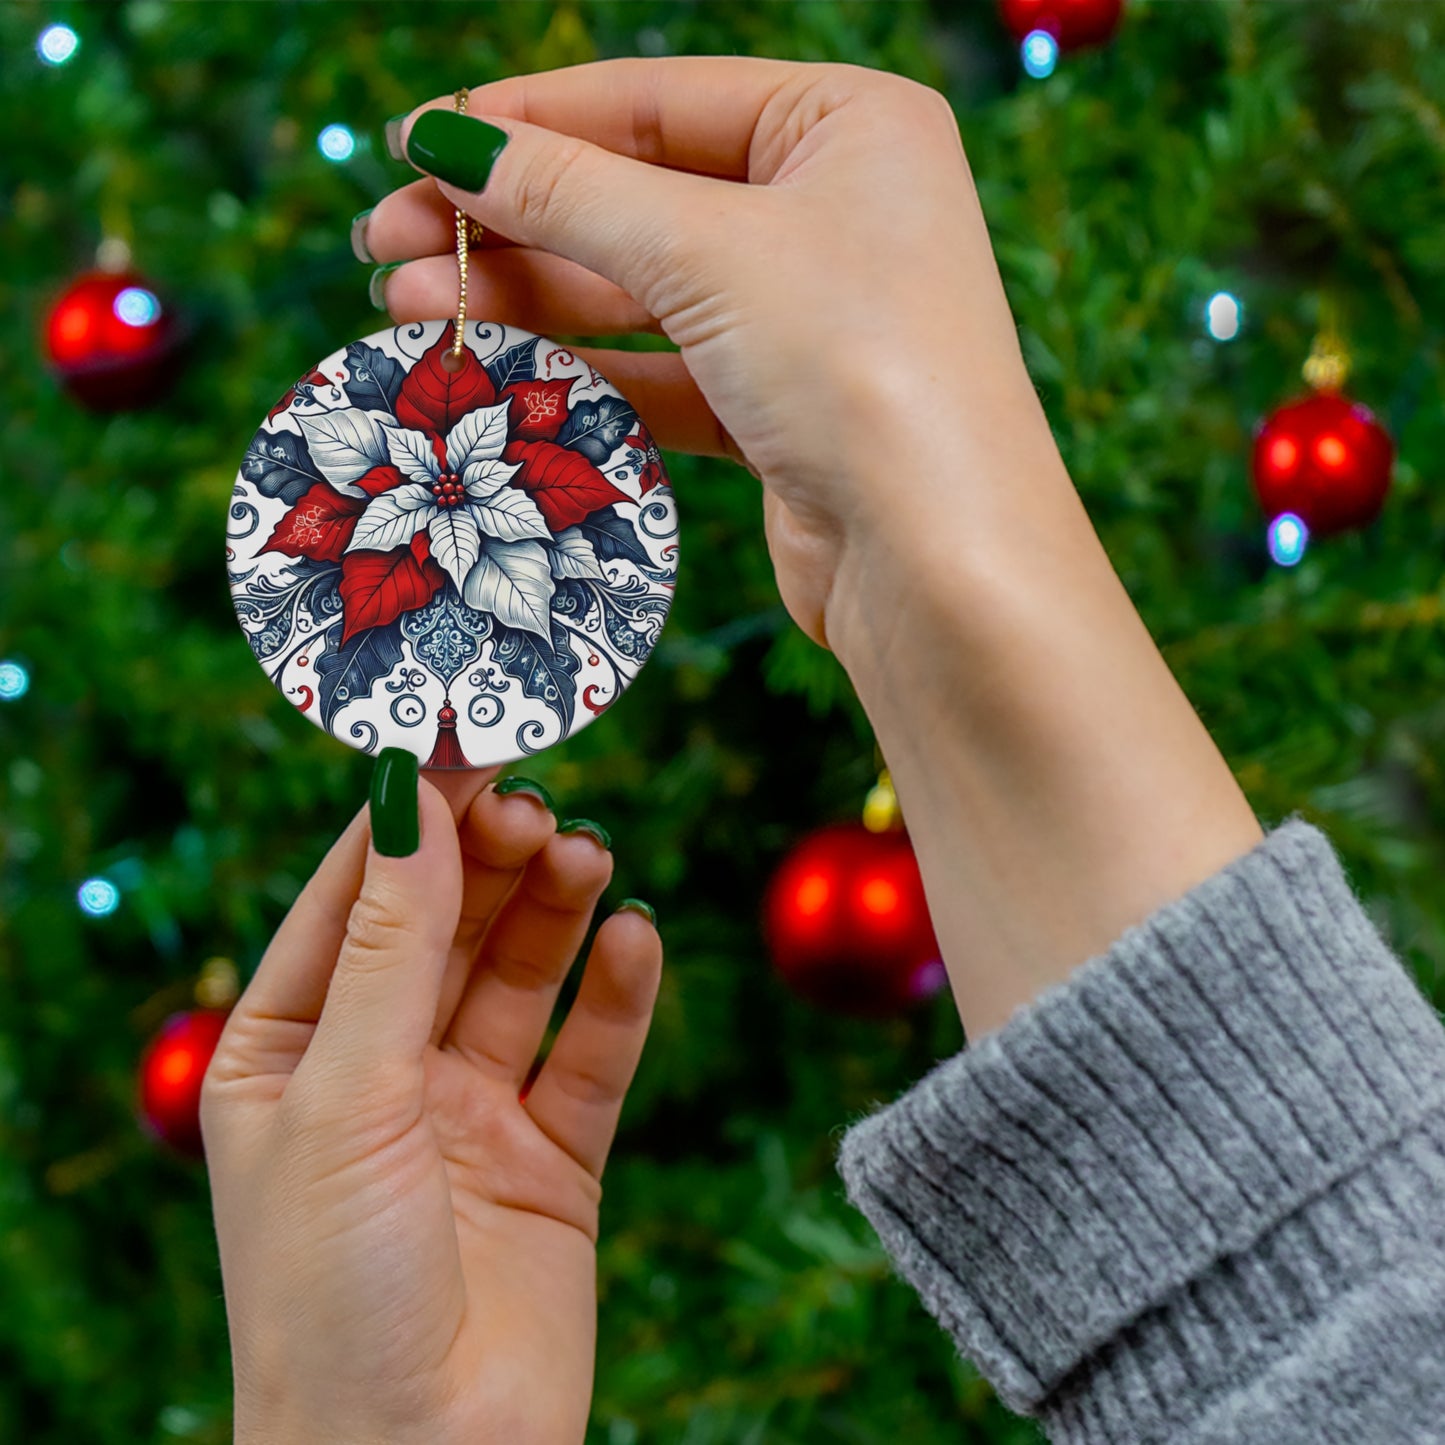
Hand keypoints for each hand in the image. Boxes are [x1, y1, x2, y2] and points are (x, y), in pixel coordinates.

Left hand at [201, 768, 661, 1444]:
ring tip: (588, 857)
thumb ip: (391, 945)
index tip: (464, 740)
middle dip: (490, 860)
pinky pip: (591, 1055)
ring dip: (555, 910)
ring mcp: (469, 1112)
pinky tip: (635, 940)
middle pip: (447, 926)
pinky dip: (617, 994)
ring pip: (522, 976)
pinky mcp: (552, 1159)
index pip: (352, 899)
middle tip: (538, 804)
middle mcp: (380, 1071)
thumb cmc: (331, 1294)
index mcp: (289, 1051)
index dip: (408, 819)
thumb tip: (411, 799)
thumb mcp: (346, 1096)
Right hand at [361, 56, 1042, 654]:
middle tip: (384, 242)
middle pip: (637, 196)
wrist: (939, 562)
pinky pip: (662, 372)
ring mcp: (808, 316)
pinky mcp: (781, 410)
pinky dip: (580, 372)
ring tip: (407, 307)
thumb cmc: (857, 366)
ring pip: (640, 291)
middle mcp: (833, 211)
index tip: (414, 142)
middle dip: (508, 220)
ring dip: (525, 298)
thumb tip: (447, 140)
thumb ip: (570, 192)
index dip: (527, 121)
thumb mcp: (706, 251)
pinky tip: (491, 370)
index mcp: (847, 125)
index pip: (655, 100)